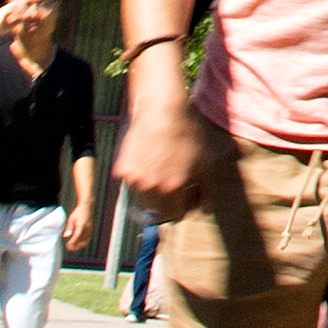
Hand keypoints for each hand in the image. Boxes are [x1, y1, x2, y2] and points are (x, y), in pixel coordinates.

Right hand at [112, 91, 213, 220]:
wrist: (161, 110)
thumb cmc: (186, 134)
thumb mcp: (204, 162)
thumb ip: (206, 190)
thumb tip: (206, 210)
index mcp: (173, 188)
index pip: (175, 216)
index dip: (181, 207)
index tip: (183, 196)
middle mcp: (152, 187)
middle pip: (157, 211)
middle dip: (166, 202)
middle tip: (171, 182)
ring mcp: (134, 179)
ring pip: (142, 198)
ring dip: (151, 191)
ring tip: (160, 169)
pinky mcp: (122, 171)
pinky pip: (131, 183)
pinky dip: (138, 177)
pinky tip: (147, 160)